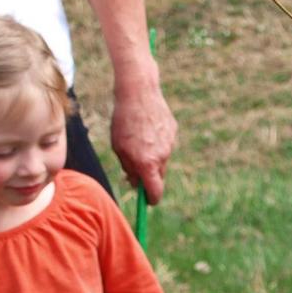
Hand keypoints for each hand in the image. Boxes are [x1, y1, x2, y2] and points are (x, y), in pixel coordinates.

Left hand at [109, 76, 176, 204]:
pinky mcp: (173, 132)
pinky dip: (157, 141)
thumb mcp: (118, 147)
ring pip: (162, 159)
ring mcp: (170, 144)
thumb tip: (134, 183)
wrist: (138, 91)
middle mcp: (162, 157)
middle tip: (136, 165)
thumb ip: (128, 168)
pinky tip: (147, 127)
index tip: (147, 201)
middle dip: (149, 175)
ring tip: (138, 137)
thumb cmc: (123, 120)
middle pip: (159, 176)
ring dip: (152, 156)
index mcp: (147, 163)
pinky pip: (165, 144)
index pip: (155, 192)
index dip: (151, 199)